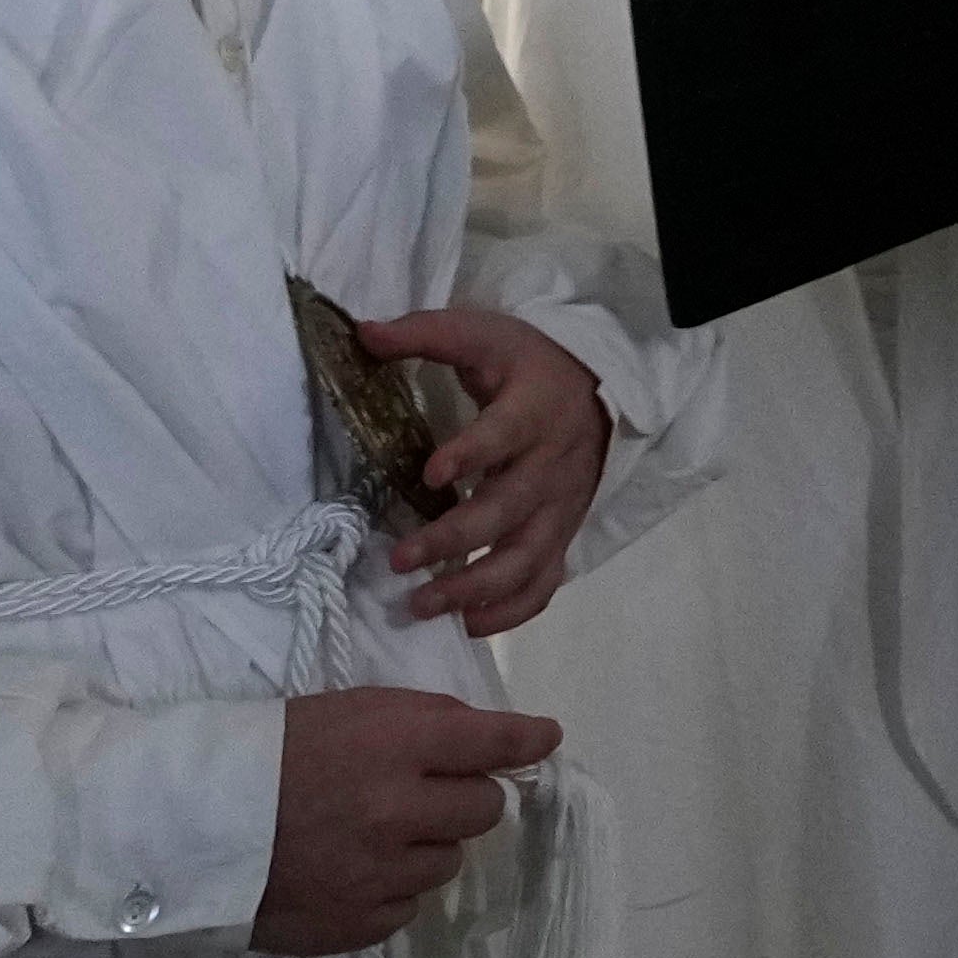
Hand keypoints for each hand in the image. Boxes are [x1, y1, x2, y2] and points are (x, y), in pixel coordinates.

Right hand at [258, 687, 558, 955]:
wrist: (190, 825)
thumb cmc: (269, 754)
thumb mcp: (345, 711)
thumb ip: (422, 721)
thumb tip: (491, 737)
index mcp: (394, 747)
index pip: (490, 741)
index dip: (527, 739)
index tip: (546, 739)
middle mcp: (398, 812)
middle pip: (484, 808)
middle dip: (465, 795)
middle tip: (427, 793)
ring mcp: (381, 875)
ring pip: (449, 862)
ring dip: (428, 845)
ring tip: (375, 834)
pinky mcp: (361, 924)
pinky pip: (409, 905)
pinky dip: (393, 888)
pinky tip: (353, 871)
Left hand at [351, 304, 611, 635]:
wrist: (597, 386)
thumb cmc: (526, 363)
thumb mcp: (481, 334)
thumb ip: (423, 334)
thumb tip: (360, 333)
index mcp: (534, 410)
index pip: (505, 435)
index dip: (472, 454)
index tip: (430, 475)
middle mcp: (553, 465)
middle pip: (507, 510)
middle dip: (453, 540)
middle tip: (399, 560)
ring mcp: (562, 508)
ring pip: (525, 559)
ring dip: (475, 588)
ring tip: (423, 604)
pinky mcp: (562, 535)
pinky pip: (544, 584)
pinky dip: (509, 612)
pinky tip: (467, 624)